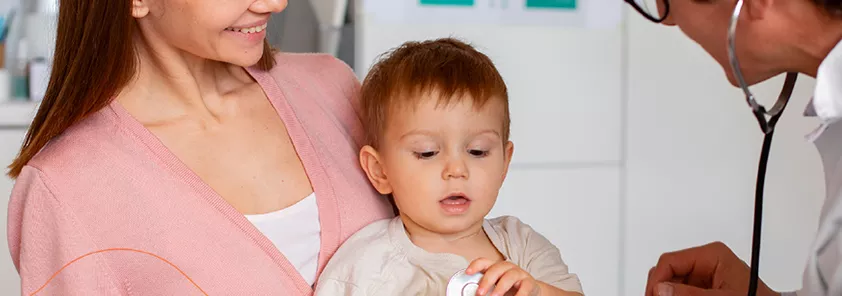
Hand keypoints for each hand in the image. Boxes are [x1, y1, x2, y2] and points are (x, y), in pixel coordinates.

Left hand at [467, 258, 540, 295]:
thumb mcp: (496, 286)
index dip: (475, 265)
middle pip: (496, 269)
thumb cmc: (510, 288)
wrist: (532, 291)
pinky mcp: (529, 282)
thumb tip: (472, 294)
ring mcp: (519, 274)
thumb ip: (486, 289)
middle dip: (486, 281)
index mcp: (496, 268)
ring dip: (500, 287)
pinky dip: (519, 294)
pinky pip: (525, 287)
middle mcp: (507, 268)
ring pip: (509, 276)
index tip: (467, 273)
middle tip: (479, 293)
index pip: (484, 262)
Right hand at [646, 241, 778, 295]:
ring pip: (671, 283)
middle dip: (661, 288)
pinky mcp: (704, 287)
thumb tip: (662, 288)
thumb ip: (692, 293)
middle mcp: (706, 262)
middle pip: (667, 271)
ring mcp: (704, 276)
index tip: (654, 295)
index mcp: (712, 254)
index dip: (657, 280)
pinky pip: (680, 289)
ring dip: (667, 293)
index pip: (669, 260)